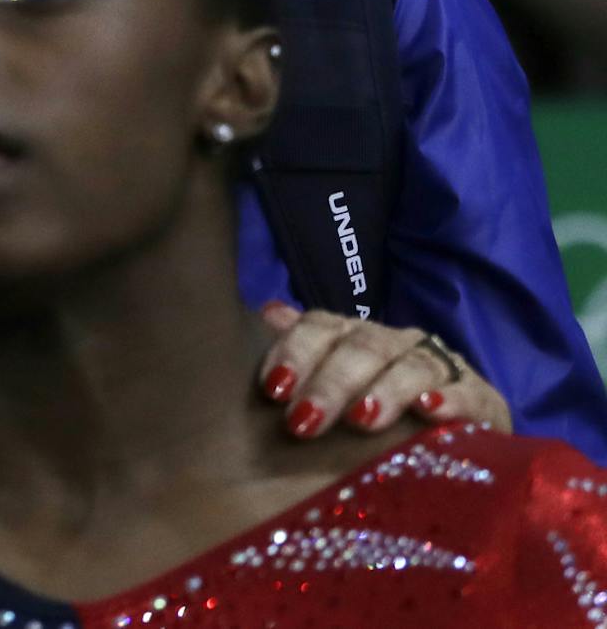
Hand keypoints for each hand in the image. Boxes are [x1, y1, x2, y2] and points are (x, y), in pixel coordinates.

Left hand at [256, 302, 509, 438]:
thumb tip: (267, 313)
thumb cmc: (374, 414)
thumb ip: (303, 350)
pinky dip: (450, 400)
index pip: (322, 326)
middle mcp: (396, 343)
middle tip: (304, 421)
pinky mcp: (483, 399)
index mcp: (354, 336)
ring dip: (386, 390)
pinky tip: (430, 411)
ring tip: (361, 418)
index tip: (274, 388)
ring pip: (413, 366)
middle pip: (363, 347)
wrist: (455, 437)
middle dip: (332, 382)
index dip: (296, 351)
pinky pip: (470, 394)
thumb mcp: (332, 386)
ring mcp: (442, 367)